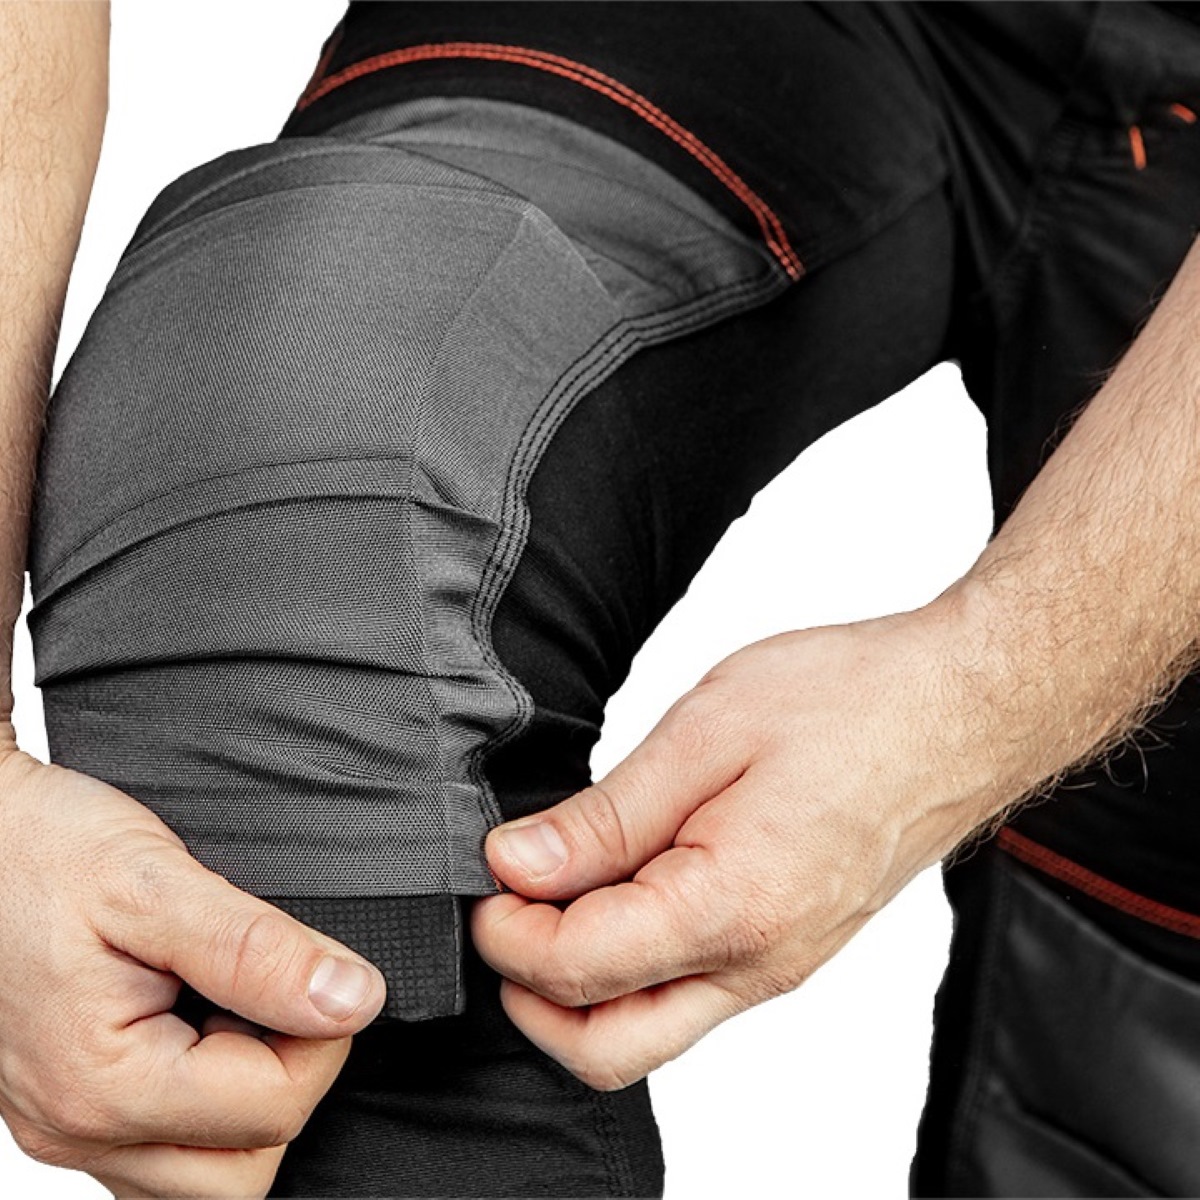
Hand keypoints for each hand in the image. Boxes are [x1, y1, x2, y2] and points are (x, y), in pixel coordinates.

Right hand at [0, 745, 387, 1197]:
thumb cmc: (36, 849)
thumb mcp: (155, 882)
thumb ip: (257, 949)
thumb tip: (353, 999)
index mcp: (103, 1086)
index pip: (276, 1108)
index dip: (322, 1030)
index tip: (310, 963)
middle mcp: (80, 1128)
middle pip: (245, 1165)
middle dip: (289, 1073)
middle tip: (272, 984)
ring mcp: (72, 1124)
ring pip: (207, 1170)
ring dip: (248, 1091)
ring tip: (229, 998)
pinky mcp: (73, 1104)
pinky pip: (167, 1143)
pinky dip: (206, 1093)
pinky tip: (201, 1020)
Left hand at [471, 601, 994, 1091]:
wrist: (957, 709)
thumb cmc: (851, 704)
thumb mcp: (705, 734)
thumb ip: (605, 817)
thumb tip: (518, 864)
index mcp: (732, 908)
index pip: (575, 971)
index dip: (506, 929)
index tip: (487, 874)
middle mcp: (760, 965)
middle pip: (605, 1048)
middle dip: (529, 993)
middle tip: (506, 907)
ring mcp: (780, 966)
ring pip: (647, 1030)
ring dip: (579, 983)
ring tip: (557, 889)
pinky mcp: (789, 949)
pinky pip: (689, 993)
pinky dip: (631, 964)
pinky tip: (619, 887)